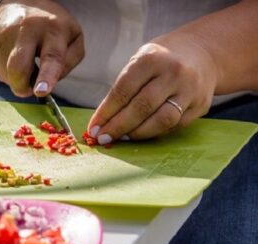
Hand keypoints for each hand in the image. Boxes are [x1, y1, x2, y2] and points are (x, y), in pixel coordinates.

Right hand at [0, 0, 83, 96]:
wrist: (18, 3)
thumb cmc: (51, 27)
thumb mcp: (73, 37)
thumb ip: (70, 61)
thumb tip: (53, 80)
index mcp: (53, 29)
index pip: (51, 57)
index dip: (46, 77)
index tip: (41, 91)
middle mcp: (27, 29)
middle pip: (18, 68)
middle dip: (21, 87)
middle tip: (29, 89)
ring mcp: (6, 34)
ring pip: (6, 74)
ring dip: (16, 79)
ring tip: (25, 63)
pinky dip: (7, 73)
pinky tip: (13, 59)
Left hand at [88, 34, 218, 142]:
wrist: (202, 54)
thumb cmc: (160, 60)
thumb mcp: (140, 61)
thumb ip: (124, 87)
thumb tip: (103, 120)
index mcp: (151, 58)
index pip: (123, 91)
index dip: (106, 113)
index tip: (93, 128)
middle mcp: (173, 73)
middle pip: (141, 107)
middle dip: (118, 126)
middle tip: (103, 138)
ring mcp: (190, 90)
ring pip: (161, 120)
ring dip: (137, 133)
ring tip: (122, 138)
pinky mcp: (200, 106)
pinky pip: (174, 126)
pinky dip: (154, 133)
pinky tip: (141, 133)